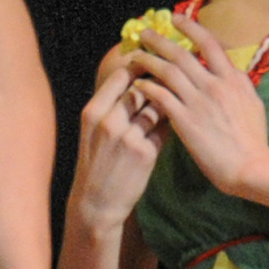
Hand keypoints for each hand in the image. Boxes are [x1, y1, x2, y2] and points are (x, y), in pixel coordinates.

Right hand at [68, 48, 164, 230]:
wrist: (96, 204)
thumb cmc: (97, 165)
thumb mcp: (93, 133)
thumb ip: (112, 107)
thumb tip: (140, 81)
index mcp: (93, 112)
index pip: (121, 76)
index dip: (140, 67)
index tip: (153, 64)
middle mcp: (109, 121)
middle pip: (142, 89)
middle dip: (159, 84)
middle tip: (173, 81)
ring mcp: (127, 137)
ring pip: (157, 107)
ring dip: (168, 105)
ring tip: (176, 104)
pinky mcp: (145, 153)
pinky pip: (165, 129)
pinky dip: (171, 126)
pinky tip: (175, 127)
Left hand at [130, 25, 268, 196]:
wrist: (250, 165)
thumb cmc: (252, 140)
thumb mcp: (252, 103)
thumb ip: (237, 86)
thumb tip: (231, 73)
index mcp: (233, 78)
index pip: (210, 43)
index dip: (191, 28)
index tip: (176, 19)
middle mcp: (215, 84)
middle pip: (183, 53)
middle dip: (161, 40)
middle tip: (144, 32)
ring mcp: (200, 101)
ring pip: (169, 71)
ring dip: (149, 60)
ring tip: (134, 56)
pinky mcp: (186, 121)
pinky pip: (162, 98)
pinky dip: (147, 88)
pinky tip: (136, 86)